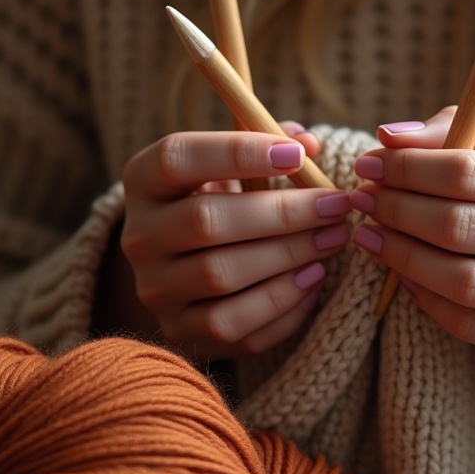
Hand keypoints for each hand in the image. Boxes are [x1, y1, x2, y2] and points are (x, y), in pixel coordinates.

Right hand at [120, 127, 351, 359]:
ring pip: (220, 275)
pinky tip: (313, 279)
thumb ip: (271, 146)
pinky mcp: (179, 331)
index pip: (176, 158)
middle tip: (335, 206)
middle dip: (282, 213)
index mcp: (145, 181)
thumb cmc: (226, 204)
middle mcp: (139, 236)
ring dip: (288, 256)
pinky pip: (231, 324)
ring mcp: (155, 289)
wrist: (187, 273)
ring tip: (332, 239)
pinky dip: (280, 303)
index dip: (236, 152)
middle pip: (206, 221)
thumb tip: (307, 143)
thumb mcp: (236, 169)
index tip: (296, 155)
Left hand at [350, 109, 474, 391]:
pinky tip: (405, 273)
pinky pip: (468, 324)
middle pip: (458, 226)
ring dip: (400, 255)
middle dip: (396, 209)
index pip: (468, 172)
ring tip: (372, 233)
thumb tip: (391, 135)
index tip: (371, 163)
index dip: (407, 168)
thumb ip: (472, 126)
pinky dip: (425, 298)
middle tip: (364, 198)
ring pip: (459, 281)